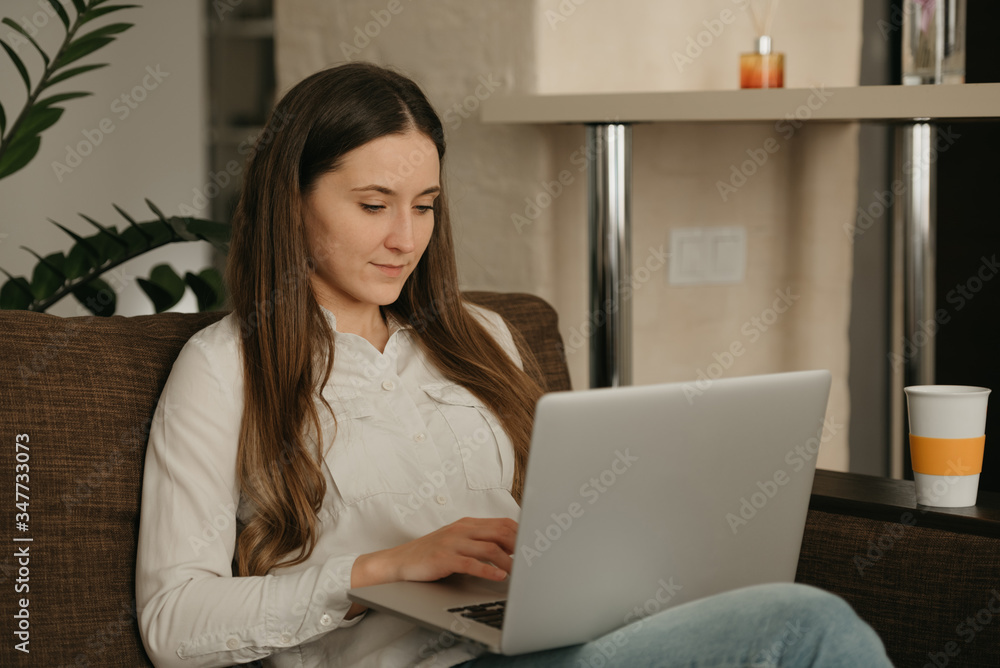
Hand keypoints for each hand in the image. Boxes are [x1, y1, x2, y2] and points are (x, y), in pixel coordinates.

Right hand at [348, 516, 517, 616]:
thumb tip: (509, 549)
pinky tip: (499, 576)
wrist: (399, 562)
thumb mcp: (457, 542)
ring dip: (509, 560)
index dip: (522, 534)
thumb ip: (479, 542)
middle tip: (533, 559)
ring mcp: (453, 543)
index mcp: (467, 524)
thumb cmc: (430, 555)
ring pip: (490, 547)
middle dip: (520, 546)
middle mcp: (462, 530)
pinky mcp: (444, 558)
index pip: (502, 524)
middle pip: (500, 532)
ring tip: (520, 572)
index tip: (535, 546)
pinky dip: (488, 570)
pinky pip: (471, 563)